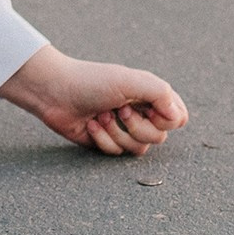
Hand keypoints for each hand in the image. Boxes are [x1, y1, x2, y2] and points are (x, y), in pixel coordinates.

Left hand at [0, 46, 188, 155]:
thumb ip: (161, 94)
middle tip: (119, 110)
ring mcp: (124, 129)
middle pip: (159, 138)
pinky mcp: (107, 142)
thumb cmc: (92, 81)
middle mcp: (141, 113)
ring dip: (117, 133)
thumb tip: (178, 119)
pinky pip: (116, 154)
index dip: (166, 119)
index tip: (148, 107)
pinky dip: (102, 139)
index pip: (177, 118)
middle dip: (137, 126)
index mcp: (150, 95)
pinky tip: (91, 124)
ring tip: (101, 115)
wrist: (55, 92)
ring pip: (138, 149)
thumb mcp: (130, 80)